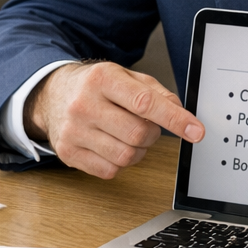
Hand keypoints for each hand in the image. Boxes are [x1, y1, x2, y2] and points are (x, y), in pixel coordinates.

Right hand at [24, 62, 204, 178]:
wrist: (52, 94)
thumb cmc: (94, 86)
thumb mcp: (125, 77)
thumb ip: (156, 93)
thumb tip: (180, 114)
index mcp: (102, 79)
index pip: (145, 103)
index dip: (175, 119)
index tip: (196, 131)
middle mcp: (84, 104)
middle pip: (138, 133)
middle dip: (152, 134)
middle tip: (145, 125)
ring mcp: (73, 130)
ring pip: (126, 156)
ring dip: (137, 150)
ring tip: (127, 135)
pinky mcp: (68, 153)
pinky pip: (110, 171)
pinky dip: (119, 163)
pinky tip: (110, 145)